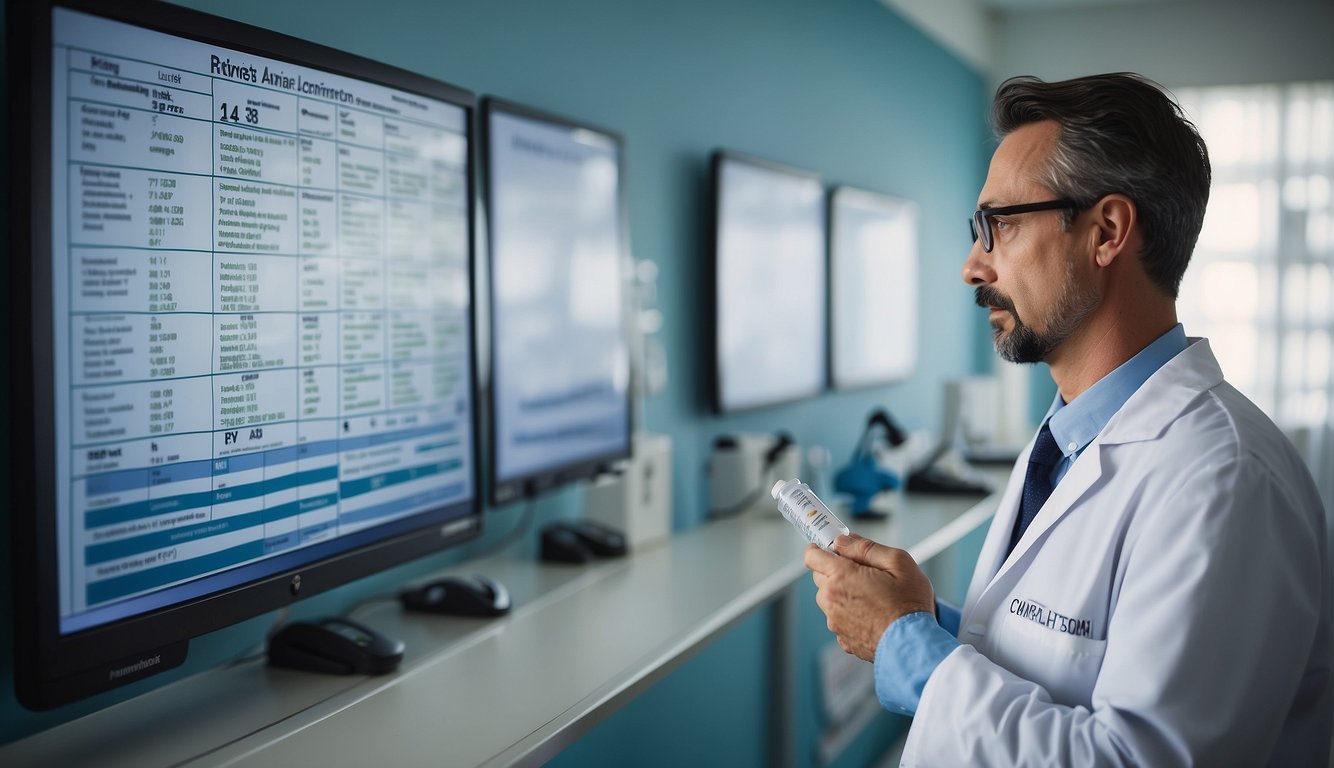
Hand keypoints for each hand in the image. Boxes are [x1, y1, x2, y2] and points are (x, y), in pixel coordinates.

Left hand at [804, 534, 935, 660]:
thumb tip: (842, 541)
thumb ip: (865, 547)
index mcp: (841, 577)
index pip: (812, 556)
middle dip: (835, 571)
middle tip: (862, 573)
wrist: (914, 645)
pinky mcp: (843, 639)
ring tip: (870, 596)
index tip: (831, 549)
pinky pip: (839, 620)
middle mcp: (832, 600)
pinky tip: (871, 615)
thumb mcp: (897, 562)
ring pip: (828, 600)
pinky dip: (849, 615)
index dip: (820, 550)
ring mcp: (835, 622)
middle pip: (820, 577)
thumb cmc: (910, 604)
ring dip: (841, 594)